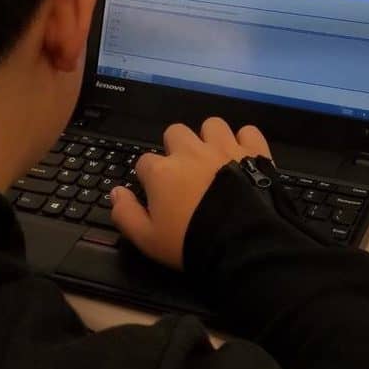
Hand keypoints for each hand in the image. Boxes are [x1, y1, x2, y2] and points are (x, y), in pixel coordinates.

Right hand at [111, 117, 271, 269]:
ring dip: (209, 139)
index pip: (144, 162)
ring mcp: (223, 148)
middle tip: (184, 172)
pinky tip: (243, 156)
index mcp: (162, 172)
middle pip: (175, 133)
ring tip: (214, 159)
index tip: (158, 193)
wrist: (243, 243)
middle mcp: (190, 152)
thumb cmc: (192, 242)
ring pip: (211, 125)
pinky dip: (245, 141)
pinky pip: (247, 132)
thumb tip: (115, 192)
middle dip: (176, 148)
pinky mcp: (253, 151)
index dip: (149, 177)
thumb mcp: (148, 239)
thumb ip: (126, 214)